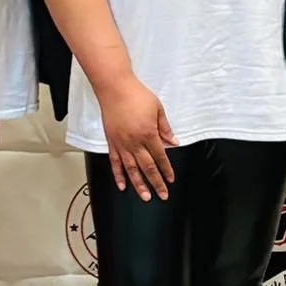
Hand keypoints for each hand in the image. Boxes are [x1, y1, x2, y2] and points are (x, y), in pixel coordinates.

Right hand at [100, 77, 178, 200]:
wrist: (115, 88)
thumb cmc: (137, 95)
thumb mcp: (158, 108)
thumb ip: (165, 128)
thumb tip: (173, 141)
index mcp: (148, 134)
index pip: (160, 157)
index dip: (166, 170)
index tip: (171, 179)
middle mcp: (134, 142)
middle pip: (147, 167)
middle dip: (156, 182)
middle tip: (162, 195)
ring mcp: (121, 144)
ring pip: (131, 169)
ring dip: (139, 184)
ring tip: (145, 196)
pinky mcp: (111, 142)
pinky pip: (115, 162)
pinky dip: (118, 175)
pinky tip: (122, 185)